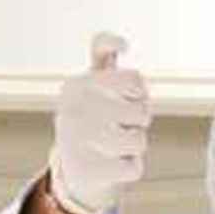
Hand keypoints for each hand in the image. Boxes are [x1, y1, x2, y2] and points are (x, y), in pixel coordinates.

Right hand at [49, 32, 150, 213]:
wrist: (73, 169)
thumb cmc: (93, 119)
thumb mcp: (93, 83)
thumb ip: (102, 54)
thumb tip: (120, 42)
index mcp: (77, 85)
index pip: (135, 80)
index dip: (139, 93)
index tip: (124, 97)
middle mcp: (73, 110)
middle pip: (142, 112)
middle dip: (138, 121)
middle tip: (118, 125)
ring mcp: (78, 141)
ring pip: (139, 141)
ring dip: (135, 145)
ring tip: (114, 145)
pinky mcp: (88, 171)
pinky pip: (134, 168)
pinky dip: (129, 168)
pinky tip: (111, 164)